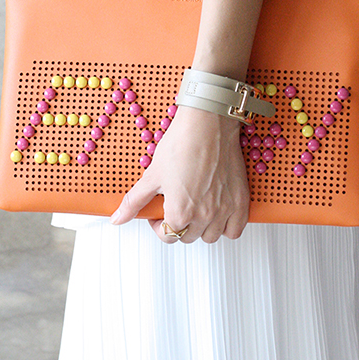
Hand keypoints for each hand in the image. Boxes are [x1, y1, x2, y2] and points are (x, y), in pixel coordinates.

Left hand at [110, 104, 249, 243]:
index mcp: (180, 212)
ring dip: (202, 227)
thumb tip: (118, 217)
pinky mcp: (240, 200)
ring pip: (211, 235)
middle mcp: (204, 215)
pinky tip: (219, 211)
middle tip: (177, 205)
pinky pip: (236, 229)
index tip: (160, 213)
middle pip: (189, 237)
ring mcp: (224, 209)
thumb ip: (134, 201)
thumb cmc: (183, 142)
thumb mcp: (152, 174)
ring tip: (197, 207)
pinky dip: (228, 226)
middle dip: (180, 224)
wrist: (207, 122)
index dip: (159, 225)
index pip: (168, 236)